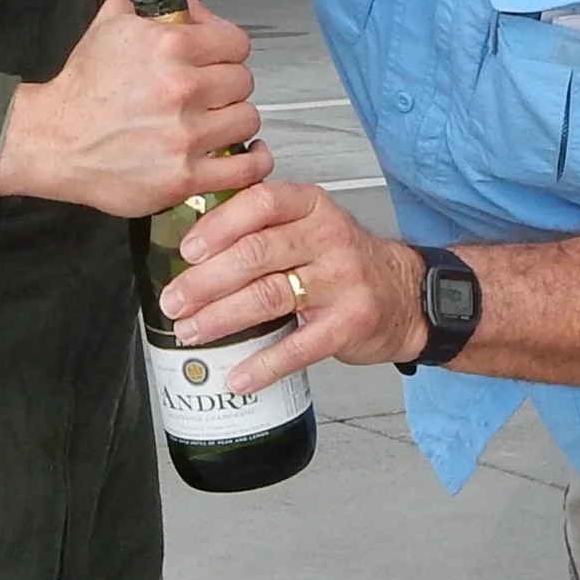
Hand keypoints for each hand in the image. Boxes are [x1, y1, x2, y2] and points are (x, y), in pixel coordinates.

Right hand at [0, 0, 269, 217]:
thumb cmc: (81, 86)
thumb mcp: (109, 26)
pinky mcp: (185, 177)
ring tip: (217, 123)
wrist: (54, 140)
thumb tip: (186, 6)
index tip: (219, 60)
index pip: (236, 43)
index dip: (228, 50)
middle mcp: (184, 89)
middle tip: (211, 94)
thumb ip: (149, 9)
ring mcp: (187, 136)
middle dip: (228, 85)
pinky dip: (253, 162)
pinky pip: (245, 169)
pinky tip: (247, 154)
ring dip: (234, 119)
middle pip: (243, 81)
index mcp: (170, 46)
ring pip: (247, 120)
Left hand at [162, 180, 424, 390]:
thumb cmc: (344, 261)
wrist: (406, 294)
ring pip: (269, 297)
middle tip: (174, 300)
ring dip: (221, 318)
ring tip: (190, 332)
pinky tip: (238, 376)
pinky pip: (299, 346)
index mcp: (311, 206)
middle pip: (256, 254)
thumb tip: (193, 245)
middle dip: (205, 281)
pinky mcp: (351, 323)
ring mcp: (342, 280)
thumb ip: (263, 225)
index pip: (260, 203)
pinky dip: (264, 364)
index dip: (218, 226)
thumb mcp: (310, 226)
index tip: (186, 250)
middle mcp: (328, 237)